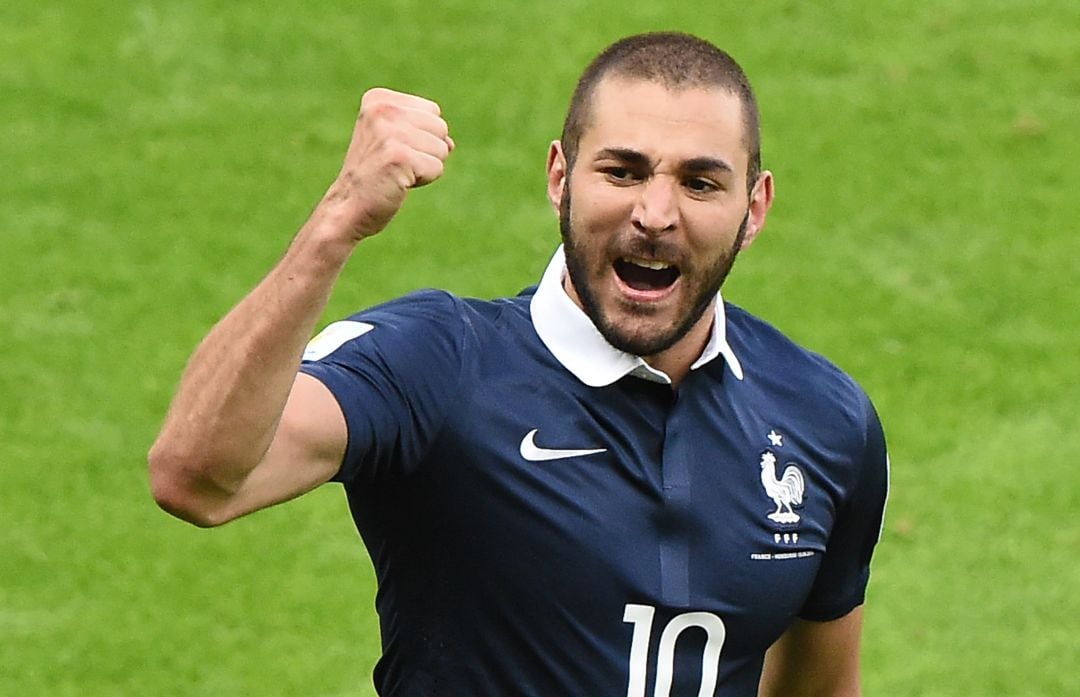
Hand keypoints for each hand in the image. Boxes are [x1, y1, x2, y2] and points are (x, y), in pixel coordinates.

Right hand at [322, 88, 453, 239]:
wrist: (349, 205)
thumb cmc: (375, 174)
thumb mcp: (395, 141)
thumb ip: (425, 132)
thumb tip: (450, 144)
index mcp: (379, 99)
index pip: (432, 111)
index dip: (421, 135)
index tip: (393, 149)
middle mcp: (383, 110)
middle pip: (440, 127)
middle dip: (427, 151)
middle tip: (397, 163)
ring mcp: (390, 132)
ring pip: (442, 149)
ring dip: (425, 167)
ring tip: (397, 172)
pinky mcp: (399, 156)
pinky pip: (437, 168)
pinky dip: (423, 180)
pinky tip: (399, 182)